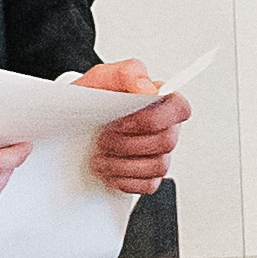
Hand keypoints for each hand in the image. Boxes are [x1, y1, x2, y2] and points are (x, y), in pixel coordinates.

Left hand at [80, 58, 191, 194]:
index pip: (180, 108)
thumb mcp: (103, 77)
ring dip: (123, 163)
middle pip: (167, 141)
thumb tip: (147, 87)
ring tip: (100, 156)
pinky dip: (124, 179)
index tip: (121, 121)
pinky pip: (148, 185)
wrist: (76, 122)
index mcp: (160, 101)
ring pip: (158, 166)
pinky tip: (108, 170)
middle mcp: (165, 127)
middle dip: (129, 143)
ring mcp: (159, 153)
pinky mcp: (149, 176)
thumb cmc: (94, 99)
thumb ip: (127, 72)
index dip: (155, 119)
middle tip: (103, 139)